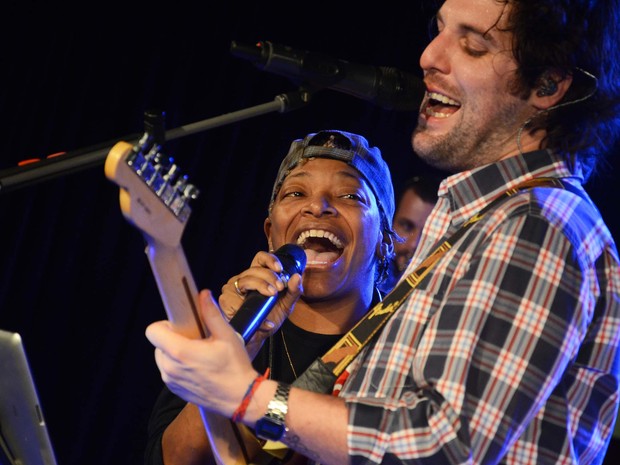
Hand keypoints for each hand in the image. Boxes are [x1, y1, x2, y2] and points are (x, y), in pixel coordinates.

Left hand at [146, 289, 257, 416]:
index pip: (153, 331)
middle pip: (158, 343)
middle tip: (196, 340)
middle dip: (174, 338)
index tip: (181, 326)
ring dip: (175, 352)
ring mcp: (171, 381)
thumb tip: (203, 294)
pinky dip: (178, 366)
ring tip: (198, 354)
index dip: (165, 324)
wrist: (241, 398)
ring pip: (162, 357)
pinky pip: (168, 371)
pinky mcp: (174, 390)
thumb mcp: (227, 336)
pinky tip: (198, 367)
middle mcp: (170, 368)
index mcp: (180, 352)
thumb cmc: (235, 367)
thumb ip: (212, 314)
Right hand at [219, 251, 302, 355]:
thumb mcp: (286, 305)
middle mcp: (243, 278)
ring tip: (271, 296)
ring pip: (245, 280)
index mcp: (257, 275)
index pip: (260, 258)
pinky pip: (235, 299)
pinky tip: (260, 317)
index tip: (279, 269)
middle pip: (254, 269)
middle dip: (269, 277)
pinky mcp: (225, 300)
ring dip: (260, 286)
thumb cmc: (270, 317)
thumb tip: (297, 276)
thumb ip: (293, 291)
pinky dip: (250, 309)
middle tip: (279, 288)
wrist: (258, 337)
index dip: (269, 259)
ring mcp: (232, 288)